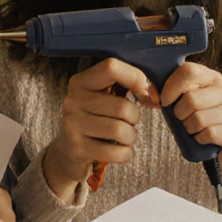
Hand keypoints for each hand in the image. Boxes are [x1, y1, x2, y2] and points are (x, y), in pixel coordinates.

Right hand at [42, 58, 156, 202]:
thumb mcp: (104, 96)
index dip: (135, 78)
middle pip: (122, 107)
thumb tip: (153, 95)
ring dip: (131, 136)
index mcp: (80, 81)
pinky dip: (126, 153)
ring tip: (125, 136)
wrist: (68, 149)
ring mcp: (72, 125)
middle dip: (135, 117)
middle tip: (129, 122)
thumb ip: (127, 86)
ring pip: (121, 130)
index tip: (144, 92)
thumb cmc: (95, 117)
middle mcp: (72, 101)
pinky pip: (117, 153)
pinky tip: (120, 150)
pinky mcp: (77, 149)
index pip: (111, 67)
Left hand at [160, 62, 221, 189]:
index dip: (171, 86)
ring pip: (198, 119)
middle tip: (182, 119)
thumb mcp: (188, 104)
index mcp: (213, 78)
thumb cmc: (203, 122)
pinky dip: (199, 138)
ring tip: (194, 129)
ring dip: (189, 128)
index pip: (189, 71)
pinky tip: (203, 138)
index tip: (164, 100)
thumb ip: (170, 94)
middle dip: (179, 113)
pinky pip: (208, 134)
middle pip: (191, 98)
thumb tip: (150, 91)